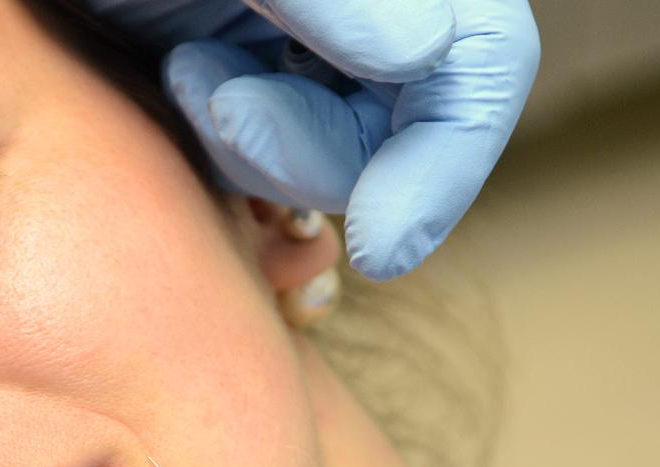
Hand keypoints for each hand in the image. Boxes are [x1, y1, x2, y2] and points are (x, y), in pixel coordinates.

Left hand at [90, 0, 539, 279]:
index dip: (447, 166)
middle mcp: (355, 12)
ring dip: (251, 147)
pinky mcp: (230, 70)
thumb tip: (426, 49)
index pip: (481, 67)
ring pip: (321, 157)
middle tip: (220, 106)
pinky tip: (178, 84)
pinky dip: (224, 154)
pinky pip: (256, 157)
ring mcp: (292, 44)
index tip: (380, 250)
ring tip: (182, 70)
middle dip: (307, 148)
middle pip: (394, 134)